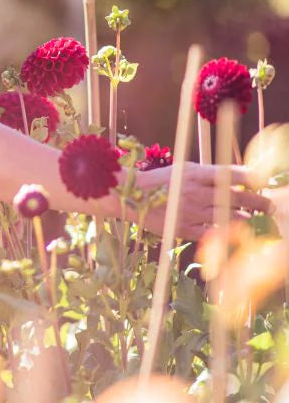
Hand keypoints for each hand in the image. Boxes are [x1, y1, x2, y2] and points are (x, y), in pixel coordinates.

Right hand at [135, 162, 271, 239]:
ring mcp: (191, 211)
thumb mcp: (184, 170)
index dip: (250, 177)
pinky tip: (235, 232)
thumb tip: (237, 179)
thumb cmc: (162, 181)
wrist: (132, 197)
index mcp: (195, 172)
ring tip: (256, 219)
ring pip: (229, 216)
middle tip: (270, 206)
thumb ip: (208, 174)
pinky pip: (213, 233)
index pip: (230, 173)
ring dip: (247, 219)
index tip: (263, 182)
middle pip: (235, 196)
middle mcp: (195, 191)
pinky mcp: (185, 229)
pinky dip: (227, 232)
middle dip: (258, 202)